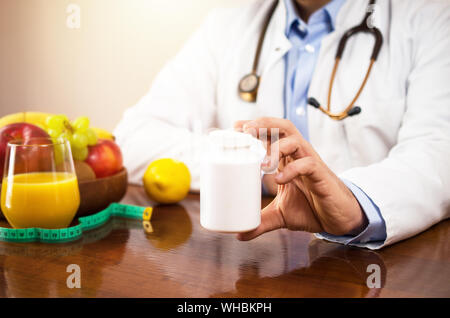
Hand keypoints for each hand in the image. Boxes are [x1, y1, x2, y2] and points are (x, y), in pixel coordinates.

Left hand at [234, 118, 367, 239]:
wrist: (338, 219)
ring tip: (261, 163)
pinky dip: (292, 169)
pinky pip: (308, 164)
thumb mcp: (281, 215)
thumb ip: (261, 221)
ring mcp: (310, 163)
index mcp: (286, 159)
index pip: (271, 134)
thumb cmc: (311, 209)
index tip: (236, 128)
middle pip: (283, 128)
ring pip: (295, 140)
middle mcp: (298, 156)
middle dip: (263, 125)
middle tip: (246, 131)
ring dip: (276, 146)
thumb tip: (240, 235)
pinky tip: (279, 180)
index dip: (255, 127)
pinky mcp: (321, 175)